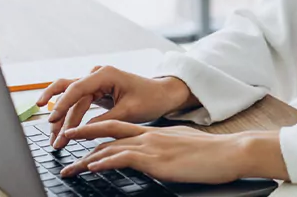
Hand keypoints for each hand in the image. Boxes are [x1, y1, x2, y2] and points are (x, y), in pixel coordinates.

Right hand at [36, 65, 195, 149]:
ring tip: (55, 141)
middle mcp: (97, 75)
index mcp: (106, 74)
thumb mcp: (129, 112)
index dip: (62, 105)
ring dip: (61, 120)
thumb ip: (104, 121)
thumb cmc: (151, 99)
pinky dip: (69, 117)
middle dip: (60, 119)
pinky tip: (60, 131)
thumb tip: (81, 133)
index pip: (76, 88)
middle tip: (55, 141)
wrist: (163, 95)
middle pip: (69, 95)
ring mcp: (95, 82)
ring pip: (69, 100)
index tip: (52, 121)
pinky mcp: (95, 91)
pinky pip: (77, 103)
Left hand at [59, 121, 288, 182]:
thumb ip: (172, 149)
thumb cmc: (216, 155)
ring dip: (85, 158)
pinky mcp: (155, 159)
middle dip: (84, 135)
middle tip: (65, 139)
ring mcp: (153, 145)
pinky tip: (90, 167)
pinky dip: (103, 162)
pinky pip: (122, 158)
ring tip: (68, 167)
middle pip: (110, 130)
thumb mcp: (189, 147)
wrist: (231, 152)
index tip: (87, 138)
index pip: (124, 130)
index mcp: (160, 132)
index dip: (102, 132)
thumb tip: (166, 158)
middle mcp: (152, 135)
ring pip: (110, 147)